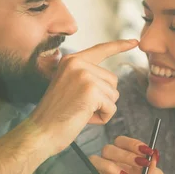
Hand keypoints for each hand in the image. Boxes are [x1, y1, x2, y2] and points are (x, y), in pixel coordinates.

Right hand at [28, 39, 138, 157]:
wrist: (40, 132)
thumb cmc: (55, 115)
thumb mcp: (69, 87)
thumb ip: (87, 78)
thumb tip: (112, 81)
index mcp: (71, 60)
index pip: (100, 50)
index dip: (119, 46)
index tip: (134, 42)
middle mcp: (77, 63)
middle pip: (112, 80)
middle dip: (102, 98)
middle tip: (78, 107)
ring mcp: (84, 75)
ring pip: (114, 94)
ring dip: (102, 108)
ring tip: (80, 112)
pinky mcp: (91, 90)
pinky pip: (112, 107)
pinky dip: (103, 117)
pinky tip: (84, 118)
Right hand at [80, 136, 163, 173]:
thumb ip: (154, 170)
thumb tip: (154, 157)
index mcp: (124, 156)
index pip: (121, 141)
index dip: (132, 143)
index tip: (146, 152)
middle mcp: (111, 163)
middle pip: (107, 149)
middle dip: (124, 155)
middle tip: (140, 163)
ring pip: (94, 160)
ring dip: (110, 166)